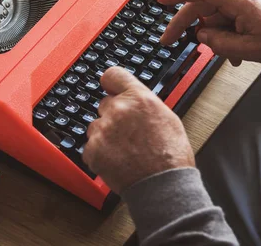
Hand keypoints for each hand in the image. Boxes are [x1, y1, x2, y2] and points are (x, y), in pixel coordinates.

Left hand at [82, 67, 193, 193]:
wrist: (162, 185)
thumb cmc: (170, 156)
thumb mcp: (166, 117)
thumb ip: (144, 102)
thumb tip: (133, 98)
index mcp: (138, 98)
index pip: (112, 75)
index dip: (111, 83)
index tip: (110, 88)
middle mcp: (118, 110)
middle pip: (105, 104)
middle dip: (113, 116)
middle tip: (128, 133)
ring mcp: (103, 130)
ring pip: (96, 126)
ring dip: (106, 135)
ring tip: (125, 150)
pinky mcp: (93, 149)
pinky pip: (91, 146)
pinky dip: (100, 154)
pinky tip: (118, 161)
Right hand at [157, 0, 260, 65]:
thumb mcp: (250, 49)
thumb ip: (220, 43)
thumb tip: (201, 36)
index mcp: (239, 0)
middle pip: (201, 6)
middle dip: (184, 24)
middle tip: (168, 40)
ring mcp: (242, 1)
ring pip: (213, 17)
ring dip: (213, 36)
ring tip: (227, 55)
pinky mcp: (245, 7)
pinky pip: (224, 20)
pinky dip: (223, 35)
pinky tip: (233, 52)